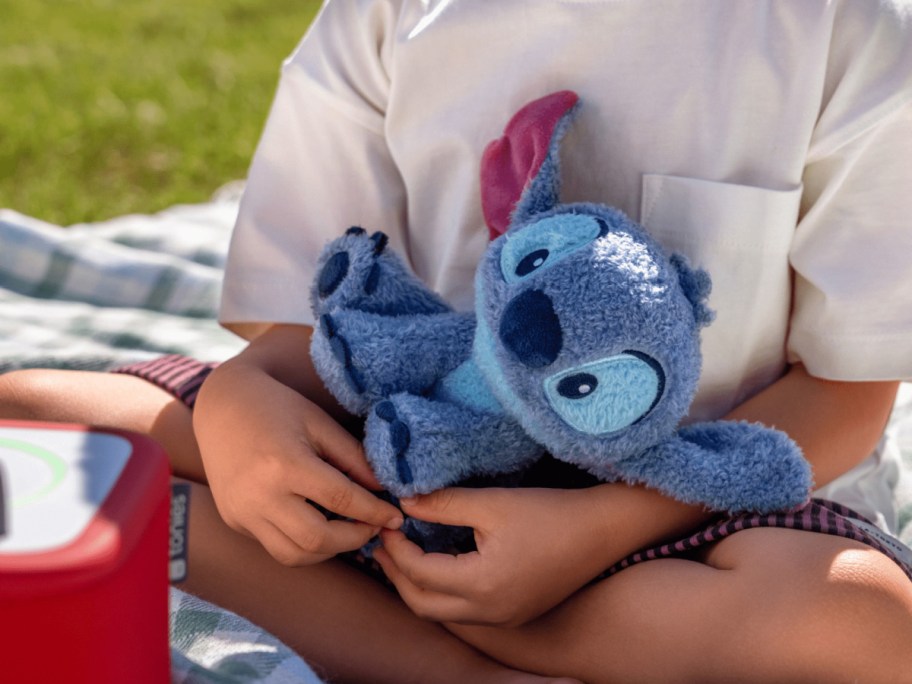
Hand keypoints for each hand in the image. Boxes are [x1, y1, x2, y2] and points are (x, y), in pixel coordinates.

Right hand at [194, 339, 402, 565]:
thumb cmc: (276, 406)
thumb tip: (385, 490)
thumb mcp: (320, 423)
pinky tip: (319, 524)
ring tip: (349, 529)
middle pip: (317, 539)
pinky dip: (303, 544)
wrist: (221, 405)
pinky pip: (274, 546)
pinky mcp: (234, 520)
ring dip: (328, 549)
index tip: (397, 516)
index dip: (375, 512)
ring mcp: (242, 512)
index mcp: (285, 465)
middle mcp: (260, 496)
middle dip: (355, 538)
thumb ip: (354, 458)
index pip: (342, 501)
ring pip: (294, 555)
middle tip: (374, 526)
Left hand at [373, 486, 614, 626]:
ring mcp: (504, 618)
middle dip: (397, 574)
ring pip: (443, 612)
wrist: (604, 530)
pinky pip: (466, 610)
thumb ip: (444, 504)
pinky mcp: (515, 613)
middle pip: (423, 604)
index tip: (386, 521)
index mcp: (481, 584)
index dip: (396, 547)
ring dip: (419, 585)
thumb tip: (404, 502)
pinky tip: (442, 561)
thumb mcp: (493, 502)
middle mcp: (490, 612)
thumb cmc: (551, 512)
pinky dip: (445, 590)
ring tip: (406, 551)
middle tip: (382, 543)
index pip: (419, 572)